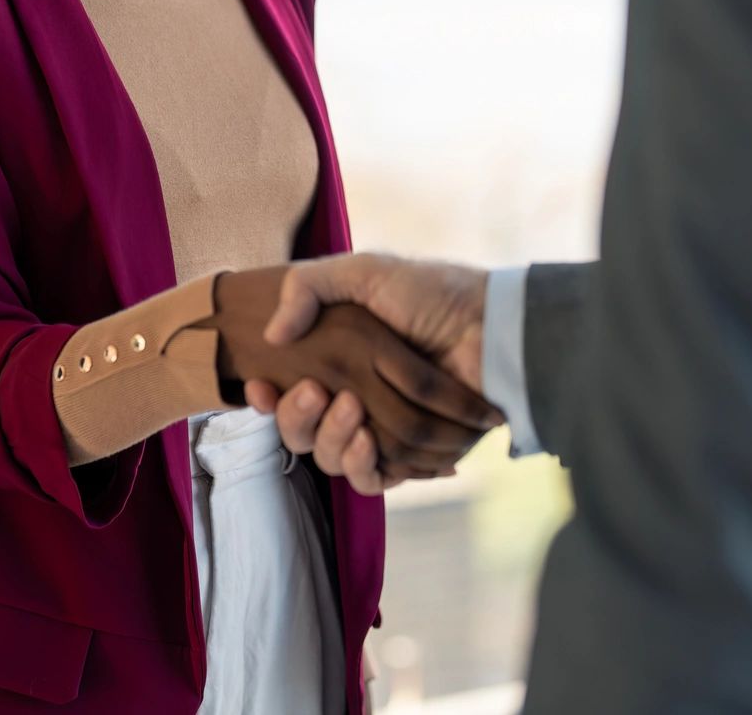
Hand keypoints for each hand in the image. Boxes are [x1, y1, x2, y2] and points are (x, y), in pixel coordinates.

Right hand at [210, 267, 498, 481]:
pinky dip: (368, 466)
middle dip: (298, 420)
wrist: (490, 324)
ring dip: (332, 441)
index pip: (284, 395)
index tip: (261, 386)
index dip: (265, 399)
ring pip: (334, 462)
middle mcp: (354, 401)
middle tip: (314, 391)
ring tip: (352, 410)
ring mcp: (383, 431)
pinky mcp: (414, 456)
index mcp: (337, 364)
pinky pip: (377, 479)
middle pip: (303, 435)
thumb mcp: (364, 272)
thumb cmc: (431, 292)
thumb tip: (272, 335)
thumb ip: (308, 285)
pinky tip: (367, 441)